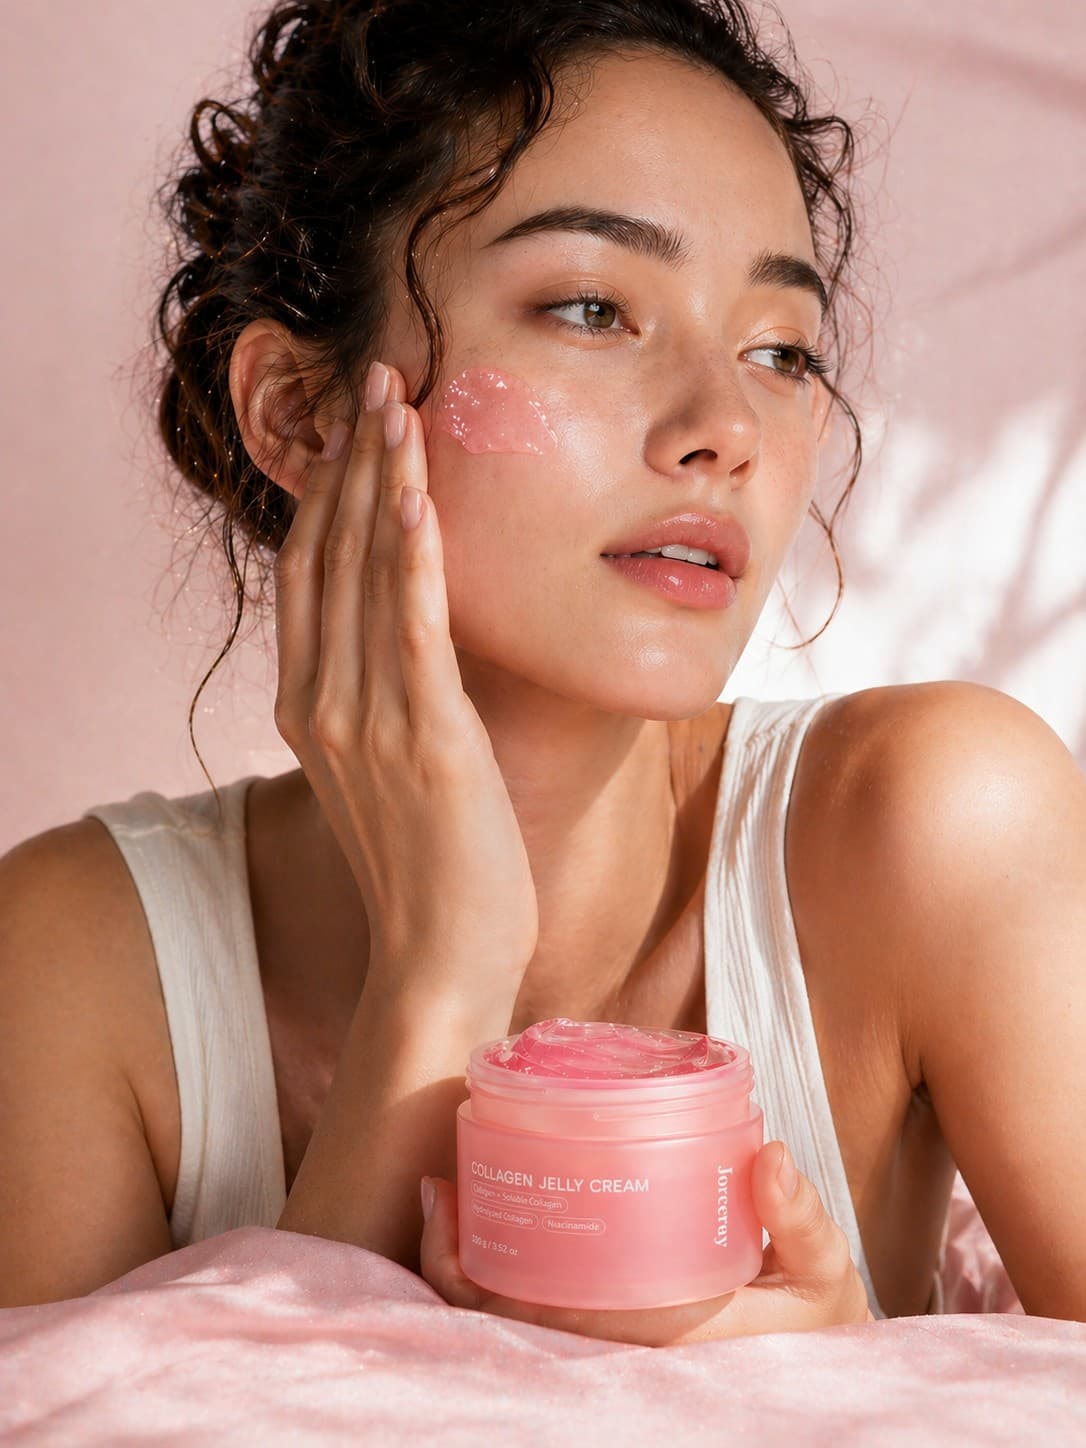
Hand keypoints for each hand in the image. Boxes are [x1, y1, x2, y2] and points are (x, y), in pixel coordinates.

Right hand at [273, 360, 539, 992]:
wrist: (440, 960)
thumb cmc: (428, 868)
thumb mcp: (391, 769)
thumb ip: (386, 698)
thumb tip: (413, 639)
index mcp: (311, 707)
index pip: (311, 574)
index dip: (331, 492)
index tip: (357, 426)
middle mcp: (324, 704)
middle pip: (330, 555)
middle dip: (354, 461)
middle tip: (377, 380)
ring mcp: (368, 722)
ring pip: (366, 576)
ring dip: (383, 483)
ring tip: (400, 404)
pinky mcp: (424, 740)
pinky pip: (412, 630)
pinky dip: (412, 560)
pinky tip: (418, 499)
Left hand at [419, 1141, 874, 1343]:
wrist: (822, 1374)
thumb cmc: (816, 1326)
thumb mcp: (823, 1277)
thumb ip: (801, 1221)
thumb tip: (770, 1154)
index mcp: (670, 1342)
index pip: (563, 1327)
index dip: (499, 1284)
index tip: (466, 1206)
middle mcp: (629, 1362)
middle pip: (519, 1333)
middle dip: (463, 1272)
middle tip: (441, 1193)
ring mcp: (613, 1360)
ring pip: (515, 1337)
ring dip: (465, 1279)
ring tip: (442, 1203)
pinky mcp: (611, 1347)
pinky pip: (533, 1332)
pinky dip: (488, 1291)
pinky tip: (470, 1231)